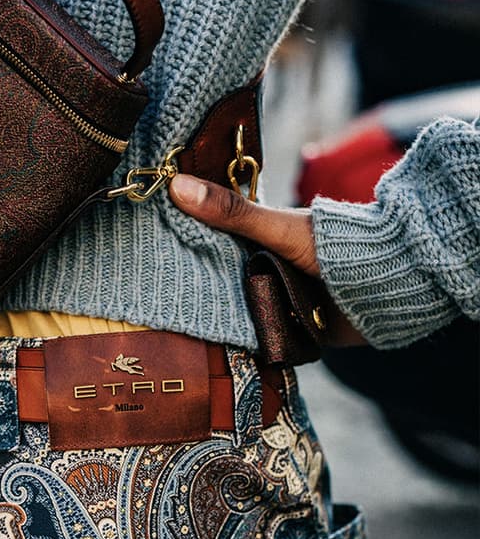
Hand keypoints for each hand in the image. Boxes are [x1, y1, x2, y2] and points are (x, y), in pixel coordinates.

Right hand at [169, 173, 365, 345]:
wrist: (385, 289)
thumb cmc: (334, 246)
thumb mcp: (276, 227)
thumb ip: (231, 213)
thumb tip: (177, 186)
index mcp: (262, 241)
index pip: (213, 245)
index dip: (185, 249)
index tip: (152, 256)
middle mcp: (267, 269)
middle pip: (221, 283)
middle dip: (198, 292)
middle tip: (159, 301)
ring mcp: (278, 302)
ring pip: (237, 314)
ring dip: (220, 322)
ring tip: (177, 331)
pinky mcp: (290, 333)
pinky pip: (259, 341)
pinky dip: (244, 344)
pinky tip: (212, 352)